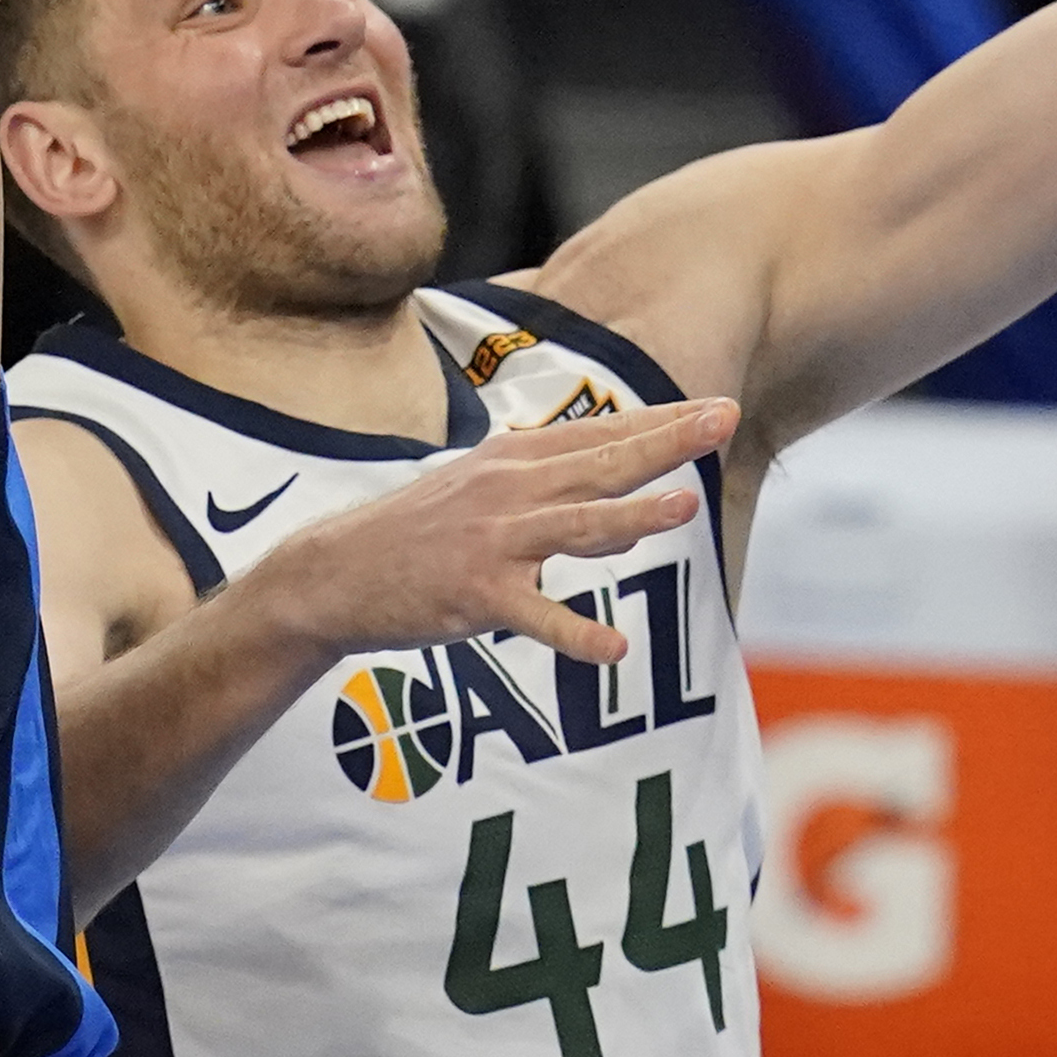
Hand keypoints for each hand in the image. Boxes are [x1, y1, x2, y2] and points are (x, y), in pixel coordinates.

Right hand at [240, 399, 737, 668]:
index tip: (716, 408)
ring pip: (576, 526)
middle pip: (601, 463)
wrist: (333, 573)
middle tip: (723, 420)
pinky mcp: (475, 596)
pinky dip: (576, 634)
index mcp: (513, 460)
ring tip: (686, 507)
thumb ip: (555, 496)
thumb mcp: (483, 492)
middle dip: (666, 442)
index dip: (661, 421)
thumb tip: (628, 517)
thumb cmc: (418, 532)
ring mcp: (493, 542)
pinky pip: (536, 617)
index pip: (601, 434)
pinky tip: (615, 648)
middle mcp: (509, 491)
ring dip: (633, 517)